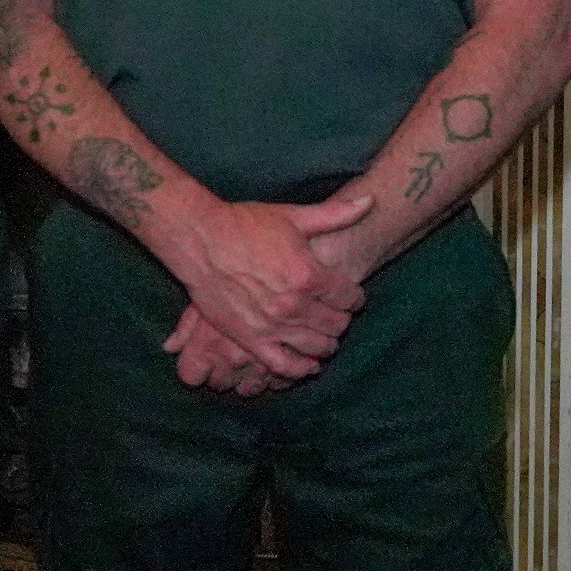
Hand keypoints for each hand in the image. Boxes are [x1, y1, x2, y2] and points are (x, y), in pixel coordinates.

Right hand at [146, 188, 371, 384]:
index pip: (349, 297)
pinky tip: (309, 366)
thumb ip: (335, 215)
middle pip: (336, 325)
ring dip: (327, 344)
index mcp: (309, 274)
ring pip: (316, 347)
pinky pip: (283, 365)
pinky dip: (300, 369)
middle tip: (338, 316)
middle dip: (342, 321)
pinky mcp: (251, 339)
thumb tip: (370, 200)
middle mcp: (294, 305)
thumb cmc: (245, 225)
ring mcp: (273, 325)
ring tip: (327, 339)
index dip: (355, 298)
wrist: (200, 240)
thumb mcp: (293, 216)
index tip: (352, 297)